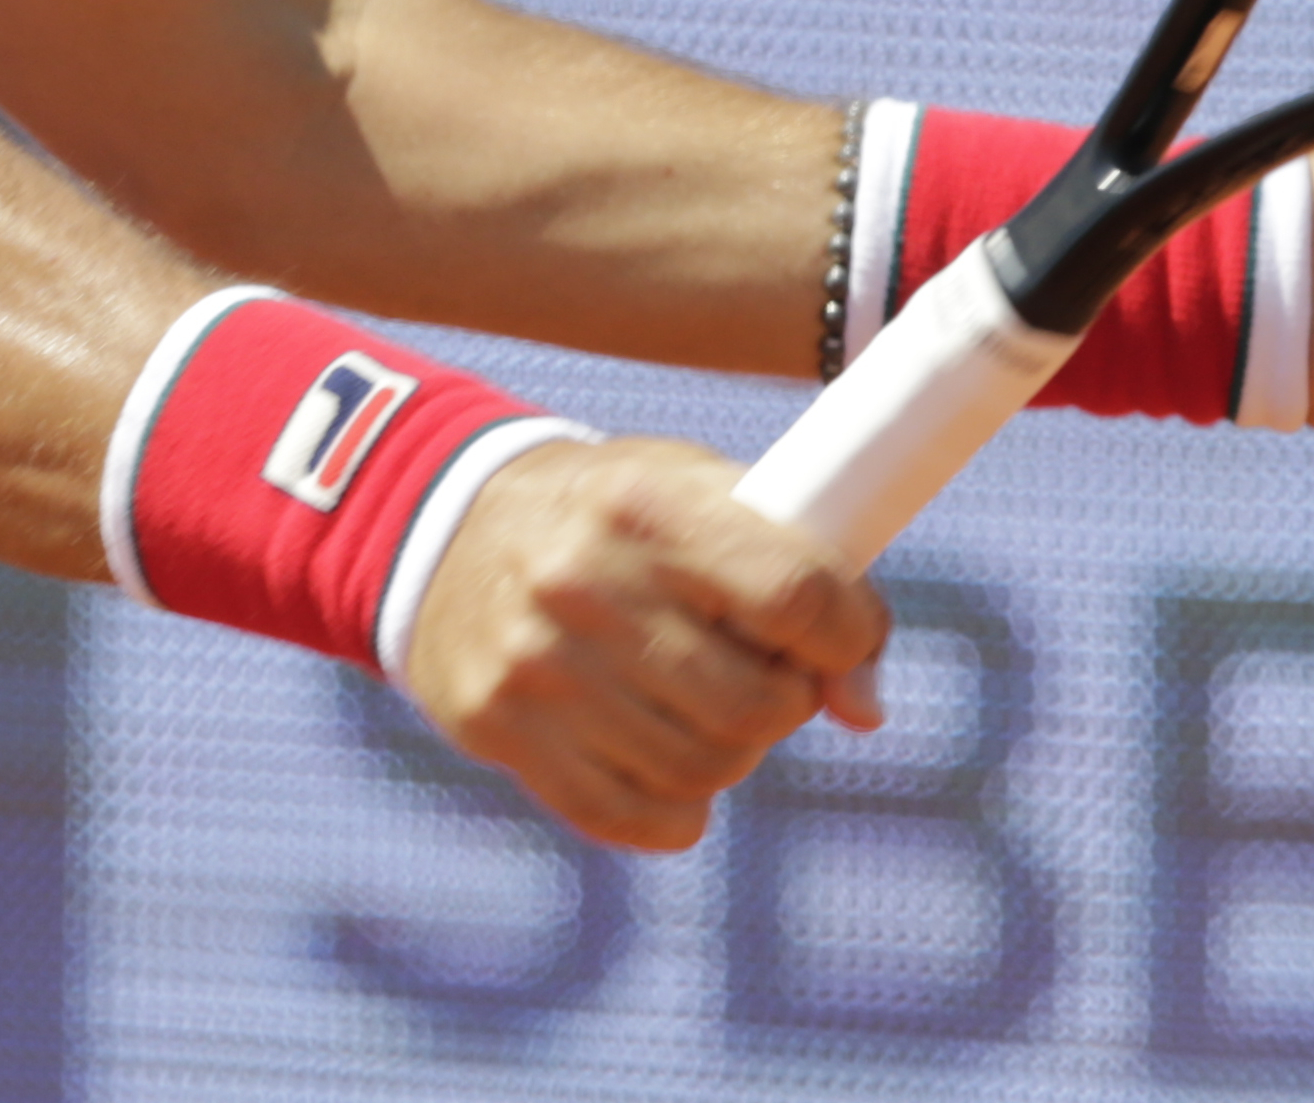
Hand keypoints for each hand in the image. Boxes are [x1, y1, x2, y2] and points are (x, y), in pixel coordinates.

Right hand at [401, 435, 887, 850]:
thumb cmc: (613, 514)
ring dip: (733, 754)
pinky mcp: (500, 726)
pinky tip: (665, 762)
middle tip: (765, 676)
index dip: (847, 635)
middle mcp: (583, 581)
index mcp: (646, 504)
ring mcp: (536, 662)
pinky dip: (676, 809)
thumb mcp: (699, 496)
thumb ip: (799, 575)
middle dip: (787, 701)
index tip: (838, 644)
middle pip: (757, 703)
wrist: (447, 527)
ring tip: (709, 711)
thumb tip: (865, 706)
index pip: (795, 595)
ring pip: (703, 770)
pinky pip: (632, 817)